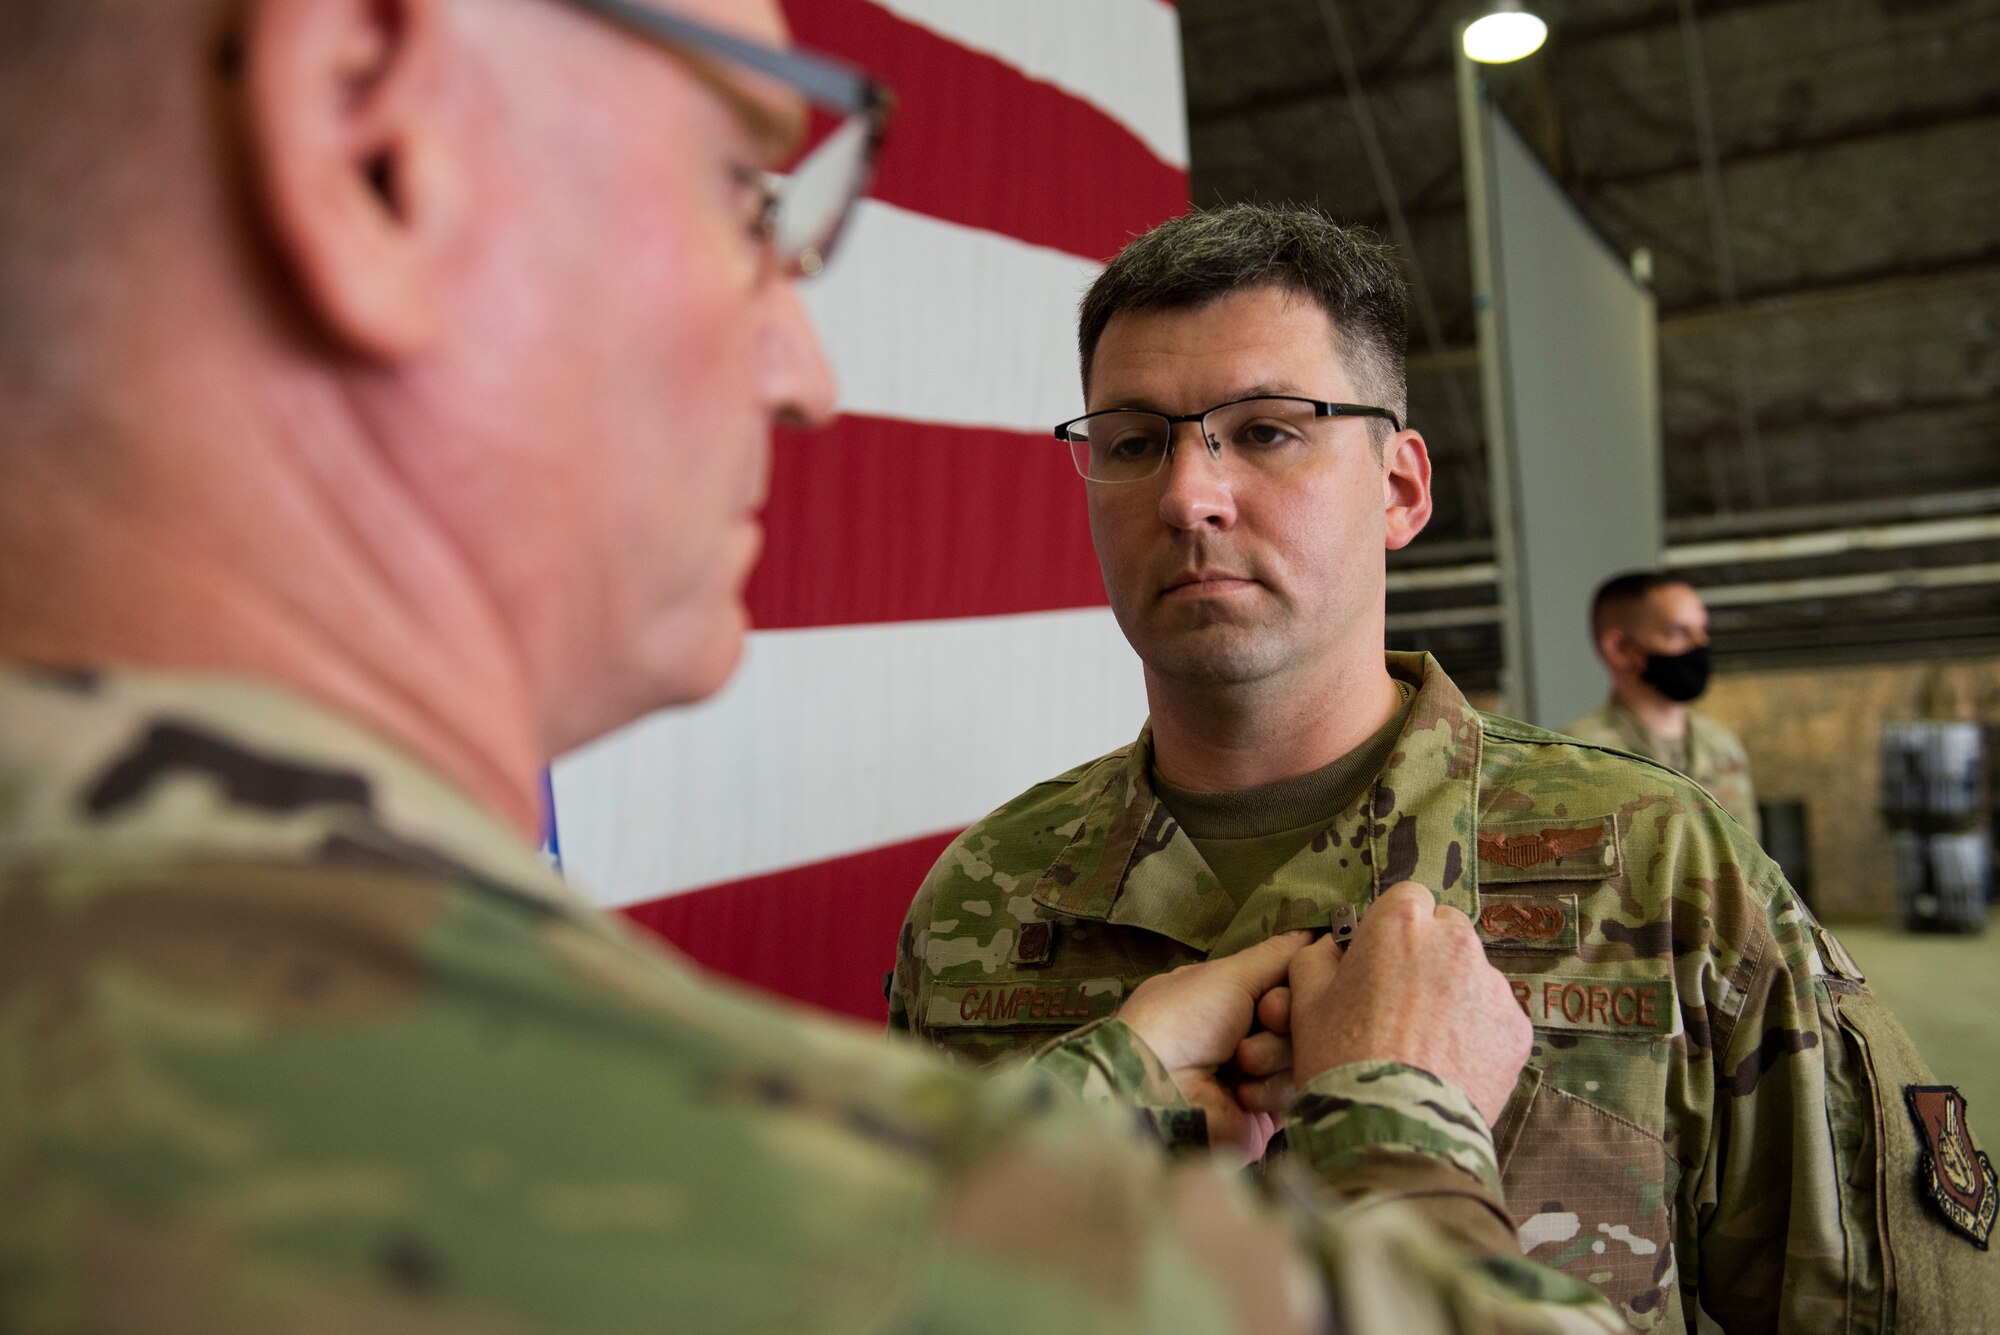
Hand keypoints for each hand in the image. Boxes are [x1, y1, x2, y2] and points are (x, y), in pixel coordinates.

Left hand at [1117, 932, 1309, 1162]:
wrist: (1158, 1092)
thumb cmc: (1184, 1019)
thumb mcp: (1227, 974)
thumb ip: (1276, 955)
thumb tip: (1316, 931)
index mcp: (1230, 995)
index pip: (1287, 981)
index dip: (1296, 980)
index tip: (1295, 977)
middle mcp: (1245, 1031)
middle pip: (1301, 1017)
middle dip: (1283, 1015)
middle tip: (1264, 1018)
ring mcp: (1257, 1072)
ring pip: (1302, 1053)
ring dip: (1273, 1053)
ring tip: (1240, 1062)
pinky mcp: (1266, 1112)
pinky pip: (1295, 1092)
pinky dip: (1270, 1088)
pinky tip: (1241, 1093)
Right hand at [1288, 881, 1531, 1124]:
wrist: (1392, 1131)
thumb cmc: (1340, 1059)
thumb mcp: (1305, 1003)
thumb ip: (1317, 959)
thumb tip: (1331, 948)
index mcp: (1401, 923)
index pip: (1408, 897)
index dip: (1393, 927)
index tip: (1381, 957)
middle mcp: (1455, 942)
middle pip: (1447, 931)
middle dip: (1428, 955)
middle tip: (1401, 1002)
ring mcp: (1492, 986)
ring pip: (1473, 976)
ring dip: (1454, 995)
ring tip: (1425, 1044)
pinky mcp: (1516, 1029)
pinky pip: (1494, 1019)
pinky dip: (1476, 1035)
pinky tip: (1450, 1065)